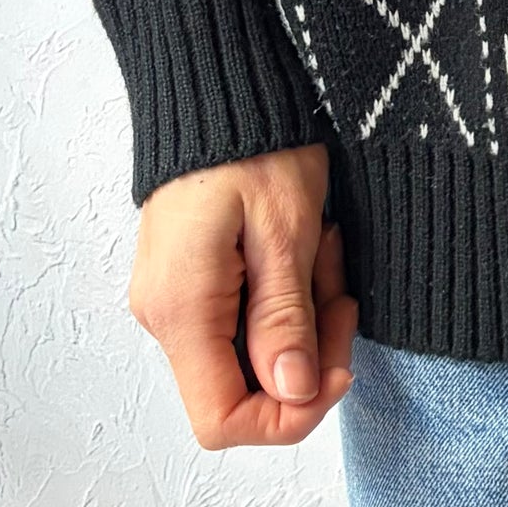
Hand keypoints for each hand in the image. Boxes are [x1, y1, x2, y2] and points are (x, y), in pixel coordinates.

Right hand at [126, 143, 358, 448]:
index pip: (223, 420)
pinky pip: (245, 317)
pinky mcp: (193, 281)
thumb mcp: (285, 231)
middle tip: (340, 289)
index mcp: (181, 310)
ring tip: (323, 248)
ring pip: (253, 352)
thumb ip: (284, 320)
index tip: (338, 365)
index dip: (289, 414)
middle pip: (245, 388)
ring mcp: (177, 299)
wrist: (220, 86)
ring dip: (304, 315)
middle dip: (308, 350)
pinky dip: (287, 295)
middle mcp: (167, 316)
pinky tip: (306, 247)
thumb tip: (295, 393)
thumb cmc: (254, 144)